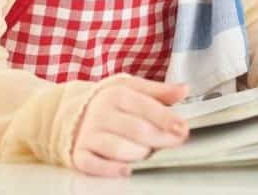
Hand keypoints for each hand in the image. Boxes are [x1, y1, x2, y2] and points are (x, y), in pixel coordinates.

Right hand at [71, 75, 189, 177]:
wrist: (73, 113)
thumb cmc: (110, 102)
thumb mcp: (133, 88)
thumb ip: (159, 91)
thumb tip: (184, 90)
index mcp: (117, 94)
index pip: (146, 106)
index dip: (167, 119)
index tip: (183, 128)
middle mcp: (101, 113)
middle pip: (137, 130)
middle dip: (161, 139)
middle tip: (175, 142)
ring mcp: (89, 134)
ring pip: (118, 149)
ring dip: (140, 154)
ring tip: (149, 153)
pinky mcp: (79, 153)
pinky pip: (95, 165)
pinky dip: (112, 169)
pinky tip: (127, 169)